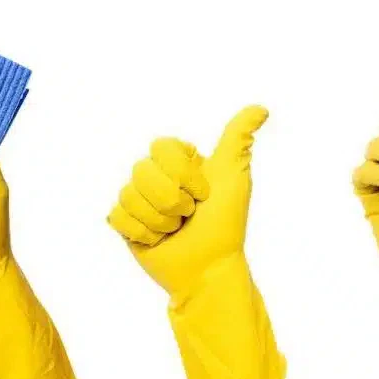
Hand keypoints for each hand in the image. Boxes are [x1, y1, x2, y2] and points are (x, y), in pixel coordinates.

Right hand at [107, 106, 285, 378]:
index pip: (161, 147)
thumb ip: (239, 138)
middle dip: (171, 200)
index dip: (182, 173)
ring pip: (128, 195)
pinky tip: (158, 241)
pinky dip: (142, 232)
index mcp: (180, 161)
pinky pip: (117, 216)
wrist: (208, 269)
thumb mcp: (234, 176)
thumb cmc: (225, 223)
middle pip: (141, 170)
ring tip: (175, 230)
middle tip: (189, 216)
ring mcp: (139, 200)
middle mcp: (157, 176)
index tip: (204, 193)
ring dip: (158, 220)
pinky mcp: (126, 224)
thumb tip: (261, 108)